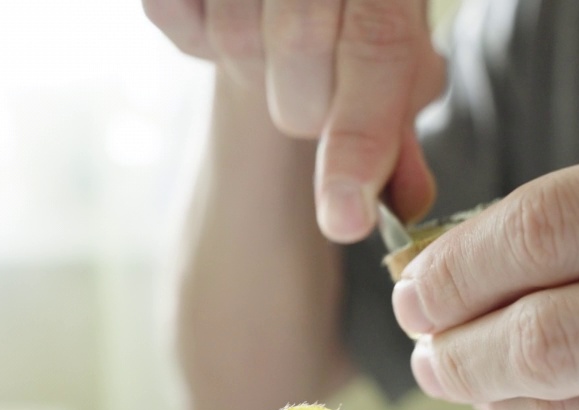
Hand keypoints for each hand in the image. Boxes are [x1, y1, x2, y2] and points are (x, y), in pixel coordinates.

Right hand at [142, 0, 446, 238]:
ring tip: (272, 48)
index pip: (377, 47)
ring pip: (233, 32)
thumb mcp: (396, 61)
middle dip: (303, 104)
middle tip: (310, 101)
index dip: (360, 138)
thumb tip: (409, 203)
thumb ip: (394, 129)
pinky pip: (169, 13)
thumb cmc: (356, 13)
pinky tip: (223, 22)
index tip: (345, 219)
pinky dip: (193, 36)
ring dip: (249, 68)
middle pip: (298, 40)